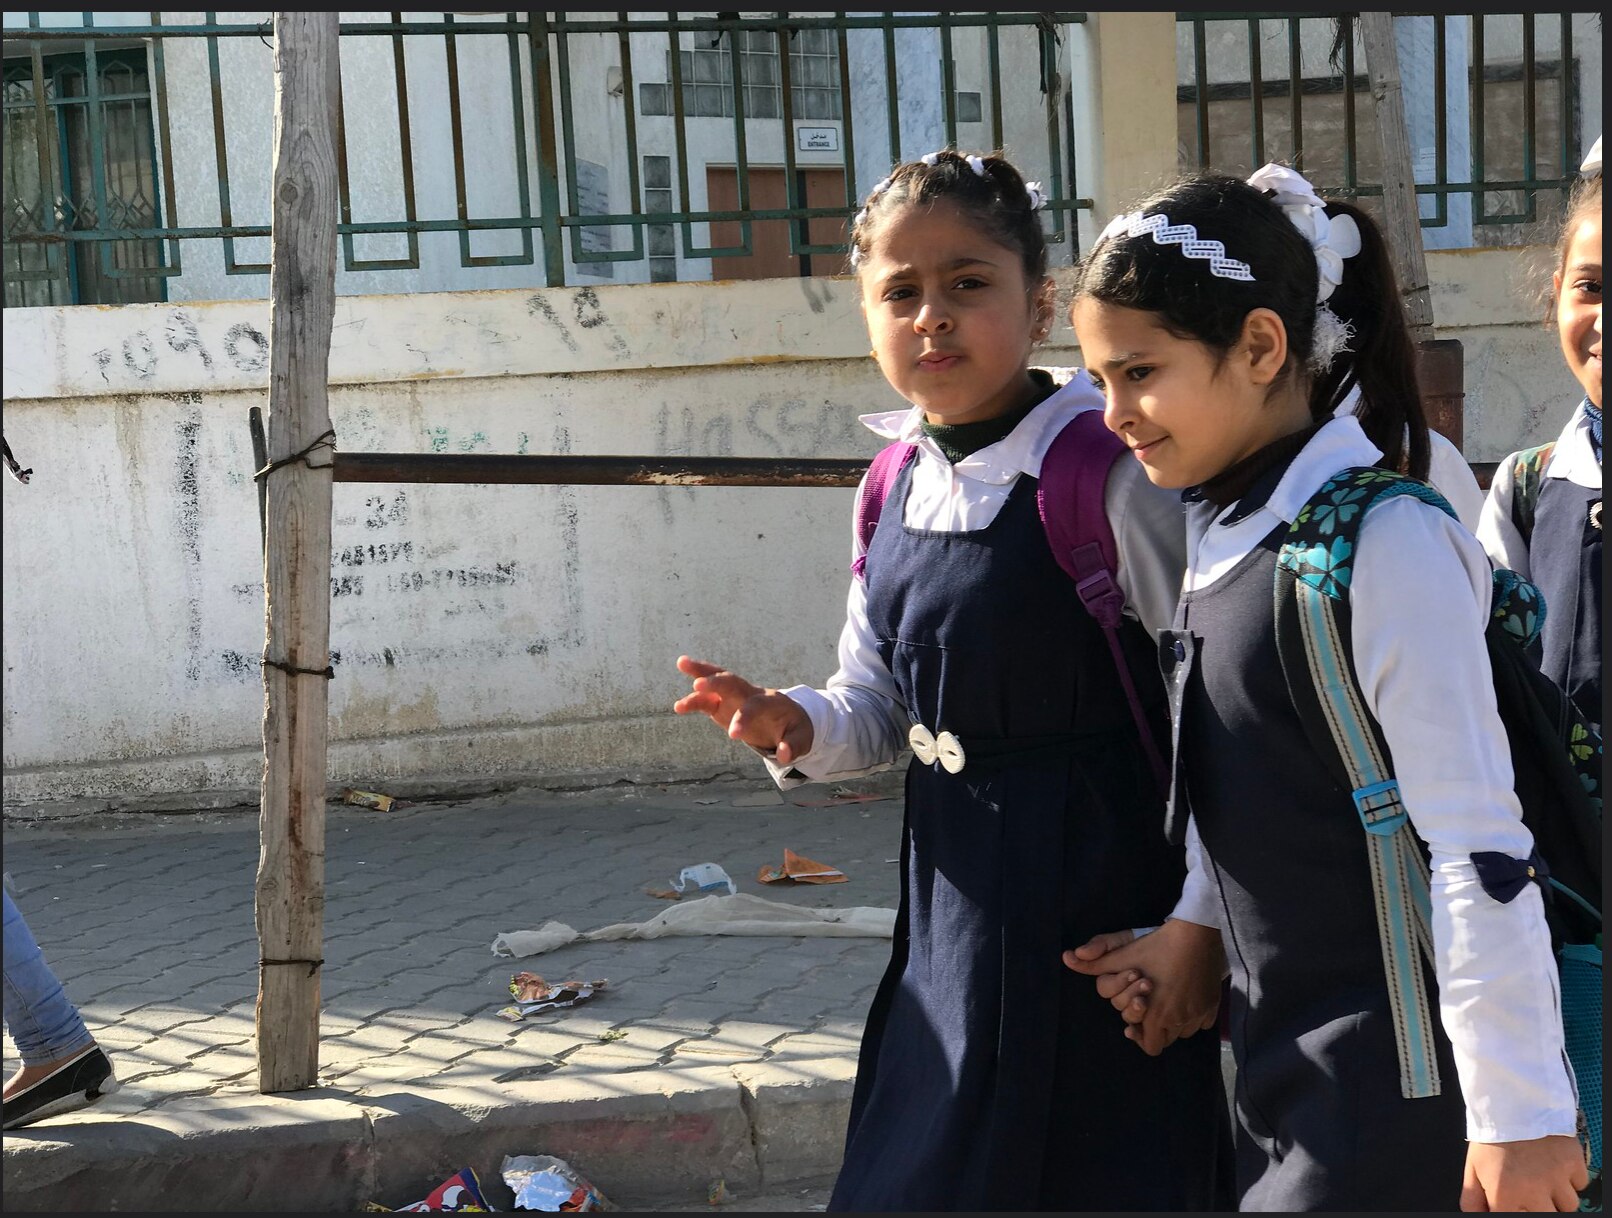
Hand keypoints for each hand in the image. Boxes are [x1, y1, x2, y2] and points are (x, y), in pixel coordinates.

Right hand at [672, 656, 813, 764]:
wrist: (789, 719)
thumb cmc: (796, 728)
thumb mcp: (802, 739)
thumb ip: (793, 746)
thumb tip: (783, 755)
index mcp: (771, 701)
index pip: (756, 705)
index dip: (744, 717)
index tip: (734, 735)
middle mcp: (751, 694)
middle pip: (733, 681)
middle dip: (717, 681)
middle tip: (699, 685)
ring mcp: (736, 697)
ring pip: (717, 681)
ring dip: (700, 672)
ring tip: (681, 662)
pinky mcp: (724, 705)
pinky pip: (708, 700)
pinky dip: (694, 700)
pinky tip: (678, 707)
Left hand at [1063, 919, 1224, 1054]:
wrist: (1197, 934)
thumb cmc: (1157, 946)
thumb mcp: (1124, 953)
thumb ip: (1096, 962)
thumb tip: (1067, 958)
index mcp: (1156, 1015)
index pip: (1149, 1045)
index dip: (1139, 1036)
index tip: (1134, 1024)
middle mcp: (1180, 1021)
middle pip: (1165, 1040)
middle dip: (1154, 1028)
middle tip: (1148, 1009)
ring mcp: (1199, 1014)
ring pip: (1183, 1032)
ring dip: (1172, 1024)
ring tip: (1163, 1003)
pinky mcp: (1213, 1006)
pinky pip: (1201, 1022)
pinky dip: (1191, 1016)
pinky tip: (1183, 999)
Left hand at [1460, 1136, 1587, 1211]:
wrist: (1511, 1101)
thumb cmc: (1492, 1133)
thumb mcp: (1472, 1166)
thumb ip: (1473, 1198)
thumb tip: (1478, 1214)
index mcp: (1504, 1193)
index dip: (1516, 1209)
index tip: (1516, 1201)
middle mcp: (1533, 1190)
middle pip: (1549, 1216)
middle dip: (1540, 1206)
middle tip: (1531, 1190)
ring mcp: (1556, 1177)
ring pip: (1569, 1204)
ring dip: (1558, 1193)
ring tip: (1542, 1173)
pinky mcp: (1573, 1163)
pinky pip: (1580, 1183)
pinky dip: (1571, 1177)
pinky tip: (1554, 1163)